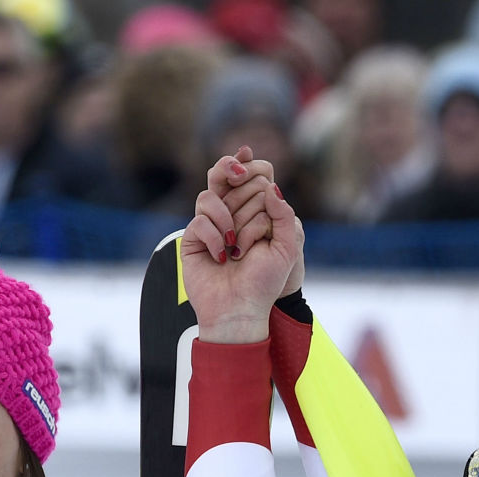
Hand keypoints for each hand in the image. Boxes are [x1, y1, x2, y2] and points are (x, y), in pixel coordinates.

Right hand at [180, 147, 301, 344]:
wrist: (239, 310)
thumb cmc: (263, 283)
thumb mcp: (286, 248)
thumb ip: (283, 215)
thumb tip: (271, 186)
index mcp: (254, 211)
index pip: (252, 173)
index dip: (251, 166)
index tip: (248, 163)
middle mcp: (231, 212)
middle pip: (230, 176)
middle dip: (246, 200)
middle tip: (252, 230)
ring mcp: (210, 223)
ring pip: (211, 193)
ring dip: (229, 217)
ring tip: (236, 247)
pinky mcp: (193, 238)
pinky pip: (200, 220)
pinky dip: (214, 237)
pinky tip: (222, 257)